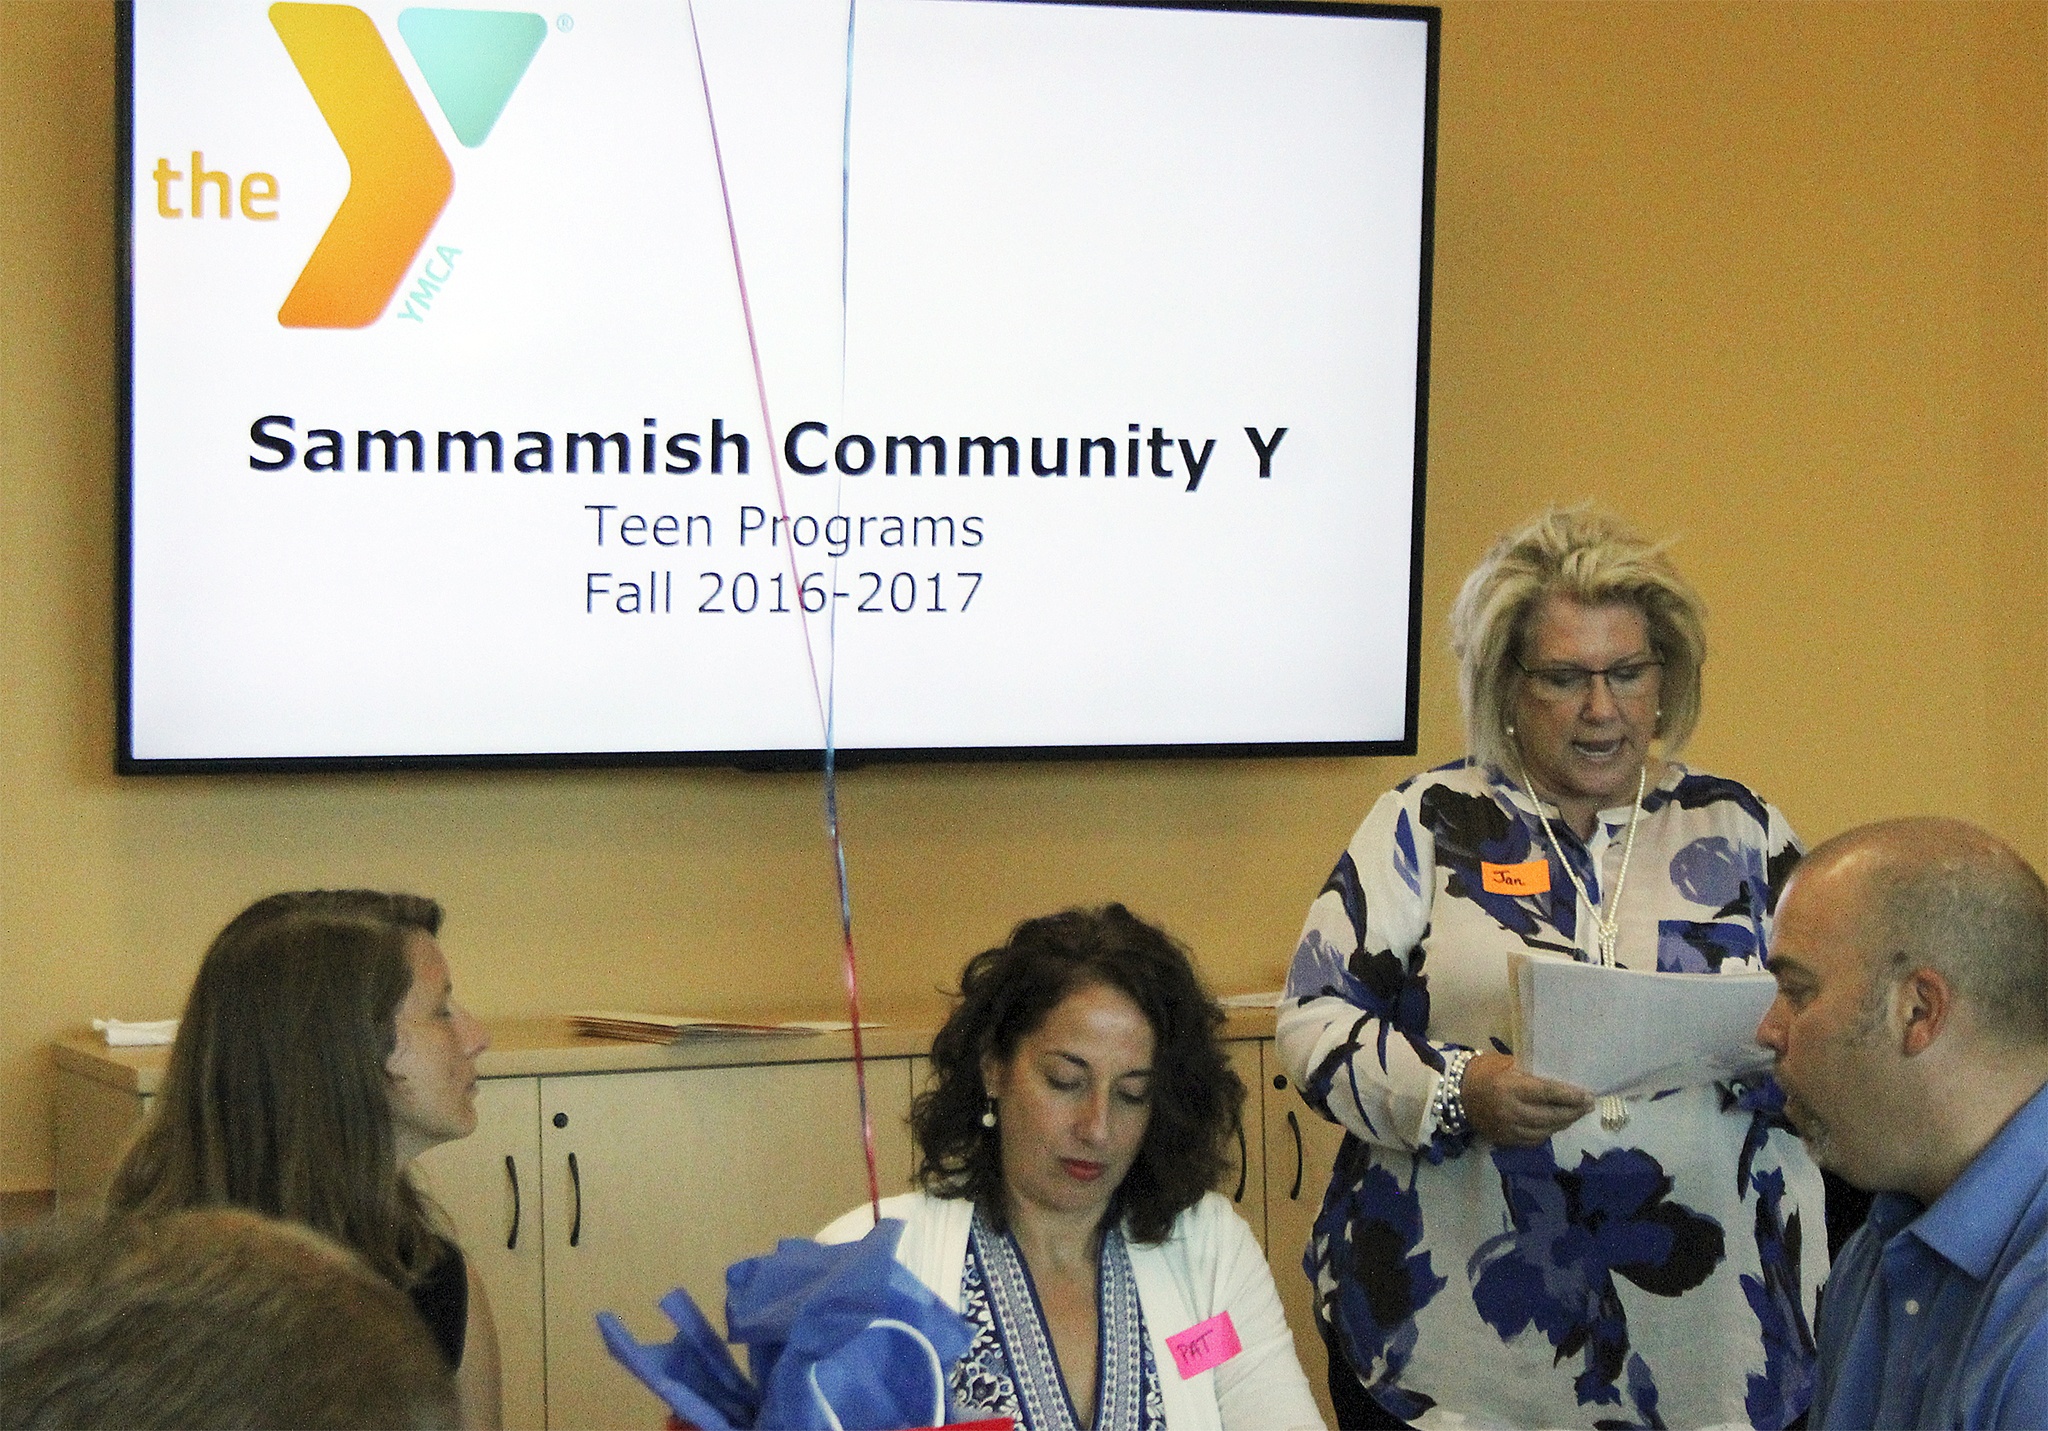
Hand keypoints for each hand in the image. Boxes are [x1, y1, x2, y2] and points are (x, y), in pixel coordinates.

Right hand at [1460, 1052, 1593, 1145]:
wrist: (1457, 1093)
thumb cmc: (1485, 1071)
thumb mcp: (1509, 1063)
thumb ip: (1533, 1073)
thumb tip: (1563, 1079)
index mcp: (1510, 1087)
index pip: (1547, 1093)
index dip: (1569, 1096)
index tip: (1588, 1095)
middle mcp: (1510, 1110)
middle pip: (1550, 1115)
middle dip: (1573, 1111)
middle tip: (1589, 1106)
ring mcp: (1507, 1128)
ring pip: (1544, 1130)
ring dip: (1563, 1123)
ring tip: (1576, 1115)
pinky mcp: (1505, 1140)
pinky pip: (1533, 1140)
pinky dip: (1548, 1132)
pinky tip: (1556, 1124)